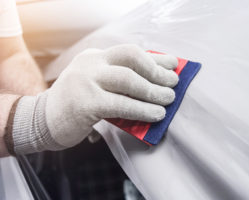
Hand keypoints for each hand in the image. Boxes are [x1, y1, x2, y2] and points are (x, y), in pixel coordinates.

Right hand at [11, 44, 178, 152]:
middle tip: (173, 83)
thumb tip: (154, 85)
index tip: (173, 64)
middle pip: (131, 58)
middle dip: (157, 71)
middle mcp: (90, 64)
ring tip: (169, 99)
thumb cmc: (76, 105)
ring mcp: (86, 81)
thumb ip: (120, 83)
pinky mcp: (85, 102)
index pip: (130, 52)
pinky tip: (156, 114)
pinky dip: (143, 109)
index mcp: (95, 58)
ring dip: (153, 91)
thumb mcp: (97, 86)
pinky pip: (121, 104)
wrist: (42, 121)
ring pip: (128, 80)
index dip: (155, 58)